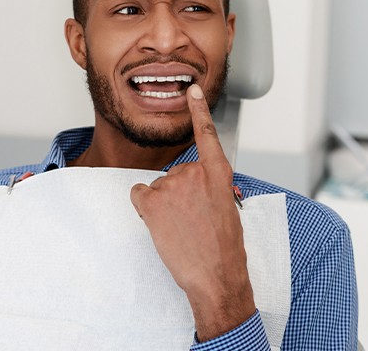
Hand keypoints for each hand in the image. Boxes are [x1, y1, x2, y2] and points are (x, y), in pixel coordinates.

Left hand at [130, 84, 254, 341]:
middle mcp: (194, 172)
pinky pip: (139, 195)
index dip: (199, 110)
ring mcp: (172, 185)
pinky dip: (145, 207)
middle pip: (176, 172)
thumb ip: (211, 186)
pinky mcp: (152, 201)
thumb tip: (197, 186)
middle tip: (190, 218)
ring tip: (179, 226)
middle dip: (179, 193)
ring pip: (158, 187)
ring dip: (164, 204)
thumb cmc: (225, 246)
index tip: (192, 91)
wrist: (216, 276)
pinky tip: (161, 224)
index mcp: (217, 173)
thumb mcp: (227, 207)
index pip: (206, 134)